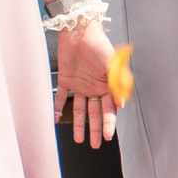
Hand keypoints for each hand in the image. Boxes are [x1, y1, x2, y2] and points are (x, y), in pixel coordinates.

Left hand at [53, 21, 116, 148]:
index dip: (109, 123)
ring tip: (79, 139)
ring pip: (81, 109)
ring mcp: (80, 85)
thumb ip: (118, 85)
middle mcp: (95, 88)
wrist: (79, 33)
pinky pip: (61, 97)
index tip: (107, 136)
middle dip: (96, 129)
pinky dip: (58, 108)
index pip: (109, 109)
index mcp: (108, 85)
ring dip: (80, 124)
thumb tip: (121, 105)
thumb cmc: (99, 47)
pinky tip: (56, 119)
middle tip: (94, 144)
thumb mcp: (113, 66)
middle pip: (96, 113)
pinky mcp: (65, 80)